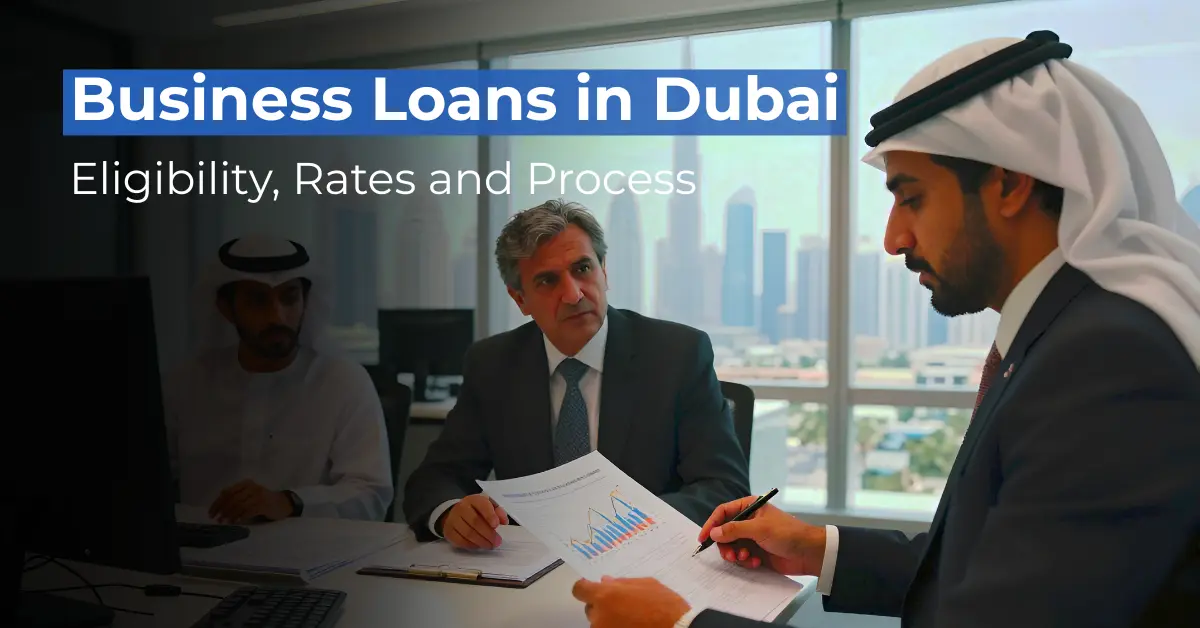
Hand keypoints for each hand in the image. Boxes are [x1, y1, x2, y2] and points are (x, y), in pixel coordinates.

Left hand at [208, 479, 292, 522]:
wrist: (283, 503)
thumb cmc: (263, 500)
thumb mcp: (249, 494)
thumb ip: (236, 497)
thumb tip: (218, 506)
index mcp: (246, 483)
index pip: (227, 492)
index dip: (217, 503)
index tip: (211, 513)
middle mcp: (252, 487)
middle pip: (232, 498)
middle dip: (222, 509)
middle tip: (217, 519)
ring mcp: (258, 495)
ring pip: (239, 505)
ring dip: (229, 514)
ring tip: (224, 522)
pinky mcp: (264, 505)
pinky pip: (248, 511)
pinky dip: (240, 517)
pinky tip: (235, 522)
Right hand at [438, 493, 508, 549]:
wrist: (455, 512)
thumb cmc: (475, 510)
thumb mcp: (488, 505)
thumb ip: (498, 511)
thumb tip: (504, 521)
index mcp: (473, 500)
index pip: (482, 505)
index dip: (489, 515)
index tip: (496, 525)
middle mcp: (461, 508)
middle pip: (475, 522)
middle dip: (488, 533)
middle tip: (497, 541)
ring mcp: (453, 520)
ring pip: (468, 533)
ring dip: (481, 541)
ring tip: (490, 545)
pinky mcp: (449, 531)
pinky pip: (460, 541)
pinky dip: (471, 545)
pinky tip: (479, 546)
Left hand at [572, 576, 689, 627]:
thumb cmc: (664, 605)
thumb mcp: (645, 584)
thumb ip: (622, 583)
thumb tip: (606, 581)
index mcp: (605, 595)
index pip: (579, 590)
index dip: (585, 588)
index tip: (591, 588)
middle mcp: (599, 615)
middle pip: (590, 608)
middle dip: (602, 605)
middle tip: (621, 604)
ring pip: (599, 623)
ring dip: (609, 619)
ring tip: (630, 617)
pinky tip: (632, 625)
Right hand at [697, 496, 825, 575]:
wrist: (809, 553)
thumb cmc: (787, 533)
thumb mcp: (759, 529)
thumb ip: (734, 530)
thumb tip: (713, 533)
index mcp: (750, 507)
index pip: (723, 512)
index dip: (711, 524)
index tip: (703, 538)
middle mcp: (749, 521)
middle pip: (725, 532)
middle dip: (726, 545)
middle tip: (731, 556)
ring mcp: (753, 537)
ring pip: (732, 546)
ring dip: (736, 554)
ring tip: (747, 558)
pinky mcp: (757, 552)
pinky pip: (742, 557)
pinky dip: (746, 561)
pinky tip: (757, 562)